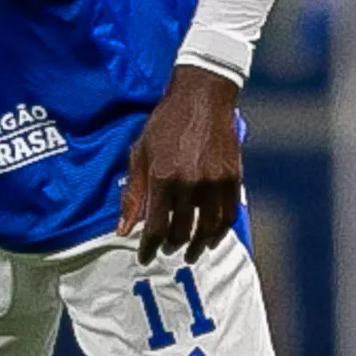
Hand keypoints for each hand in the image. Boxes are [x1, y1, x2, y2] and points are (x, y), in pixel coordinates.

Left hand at [119, 65, 243, 262]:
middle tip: (165, 250)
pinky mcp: (233, 178)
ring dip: (197, 246)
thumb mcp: (140, 154)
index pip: (155, 228)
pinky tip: (211, 239)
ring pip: (207, 229)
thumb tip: (123, 229)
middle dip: (170, 247)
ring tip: (189, 254)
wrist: (201, 97)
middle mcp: (189, 183)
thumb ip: (132, 195)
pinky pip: (228, 216)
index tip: (144, 258)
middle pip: (181, 232)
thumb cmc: (165, 124)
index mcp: (162, 178)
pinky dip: (219, 233)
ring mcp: (214, 182)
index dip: (148, 248)